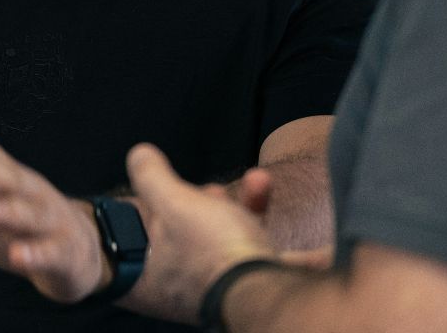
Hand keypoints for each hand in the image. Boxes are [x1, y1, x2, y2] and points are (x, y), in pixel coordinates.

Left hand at [0, 119, 108, 302]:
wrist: (76, 253)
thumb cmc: (14, 225)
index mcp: (5, 177)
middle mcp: (28, 192)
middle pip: (5, 179)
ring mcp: (49, 221)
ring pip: (27, 213)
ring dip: (5, 210)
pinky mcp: (63, 253)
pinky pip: (49, 253)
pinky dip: (35, 254)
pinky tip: (18, 256)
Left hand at [120, 142, 278, 321]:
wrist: (268, 292)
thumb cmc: (213, 251)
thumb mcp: (174, 202)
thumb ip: (152, 177)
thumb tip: (139, 154)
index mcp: (156, 274)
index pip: (142, 241)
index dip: (151, 211)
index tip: (166, 191)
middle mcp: (186, 289)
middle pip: (190, 237)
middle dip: (209, 202)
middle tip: (217, 190)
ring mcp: (222, 290)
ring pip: (230, 242)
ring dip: (247, 207)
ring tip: (260, 181)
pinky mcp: (257, 290)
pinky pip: (269, 260)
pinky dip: (282, 240)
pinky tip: (308, 231)